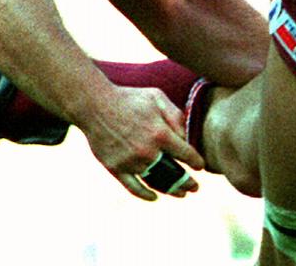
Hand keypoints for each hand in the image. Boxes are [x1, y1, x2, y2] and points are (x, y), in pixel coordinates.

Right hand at [77, 86, 203, 200]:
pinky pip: (133, 188)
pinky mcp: (115, 168)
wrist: (95, 105)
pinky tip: (154, 197)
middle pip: (174, 174)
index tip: (201, 166)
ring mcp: (131, 162)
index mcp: (160, 133)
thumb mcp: (157, 98)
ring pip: (156, 181)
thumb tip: (187, 136)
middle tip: (196, 187)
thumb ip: (176, 115)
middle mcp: (147, 151)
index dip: (196, 162)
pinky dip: (145, 195)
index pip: (186, 154)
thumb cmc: (129, 99)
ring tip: (181, 194)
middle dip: (187, 182)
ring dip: (170, 190)